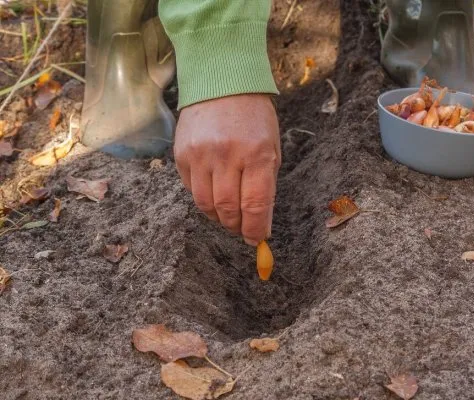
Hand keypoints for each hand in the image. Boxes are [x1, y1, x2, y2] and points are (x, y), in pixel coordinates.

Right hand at [174, 94, 279, 245]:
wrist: (223, 81)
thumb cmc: (254, 117)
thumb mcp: (272, 147)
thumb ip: (266, 184)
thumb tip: (260, 221)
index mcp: (257, 153)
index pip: (255, 204)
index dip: (255, 228)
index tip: (257, 238)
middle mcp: (227, 155)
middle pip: (228, 208)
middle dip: (236, 226)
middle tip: (241, 229)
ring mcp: (201, 154)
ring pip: (206, 204)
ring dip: (218, 217)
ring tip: (227, 216)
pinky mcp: (181, 154)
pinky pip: (192, 189)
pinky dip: (203, 199)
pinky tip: (213, 193)